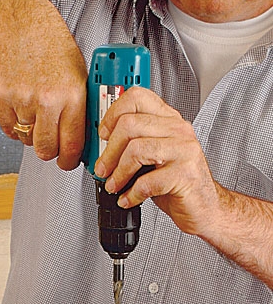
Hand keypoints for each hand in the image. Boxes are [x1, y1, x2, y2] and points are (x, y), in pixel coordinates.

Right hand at [0, 0, 87, 170]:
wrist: (18, 23)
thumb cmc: (50, 44)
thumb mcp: (77, 73)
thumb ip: (79, 107)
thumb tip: (83, 138)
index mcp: (71, 94)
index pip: (72, 144)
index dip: (69, 160)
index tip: (67, 162)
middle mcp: (46, 99)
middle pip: (45, 149)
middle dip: (49, 152)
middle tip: (50, 146)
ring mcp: (21, 100)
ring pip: (26, 139)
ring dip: (30, 134)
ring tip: (35, 115)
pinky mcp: (1, 98)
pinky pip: (8, 128)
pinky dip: (14, 125)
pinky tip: (20, 109)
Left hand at [94, 87, 221, 237]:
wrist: (204, 206)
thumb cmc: (175, 182)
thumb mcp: (152, 157)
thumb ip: (131, 145)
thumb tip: (100, 148)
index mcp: (168, 120)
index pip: (136, 98)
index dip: (112, 115)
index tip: (103, 135)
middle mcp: (177, 130)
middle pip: (129, 125)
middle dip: (108, 152)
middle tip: (102, 169)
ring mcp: (183, 150)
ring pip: (136, 150)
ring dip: (118, 174)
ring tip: (114, 186)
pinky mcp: (185, 175)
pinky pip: (147, 182)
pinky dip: (131, 194)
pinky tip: (128, 199)